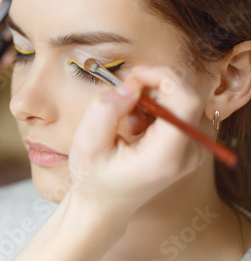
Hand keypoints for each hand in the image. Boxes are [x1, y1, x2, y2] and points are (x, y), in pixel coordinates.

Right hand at [67, 65, 206, 217]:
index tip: (135, 75)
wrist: (105, 205)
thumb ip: (105, 109)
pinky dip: (156, 106)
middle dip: (153, 86)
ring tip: (127, 120)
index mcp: (165, 156)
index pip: (186, 101)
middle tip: (123, 97)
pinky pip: (179, 109)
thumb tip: (132, 84)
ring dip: (152, 97)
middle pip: (186, 97)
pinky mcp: (190, 144)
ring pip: (181, 99)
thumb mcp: (86, 143)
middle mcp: (189, 153)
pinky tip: (137, 124)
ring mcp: (193, 150)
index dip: (163, 77)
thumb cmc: (93, 178)